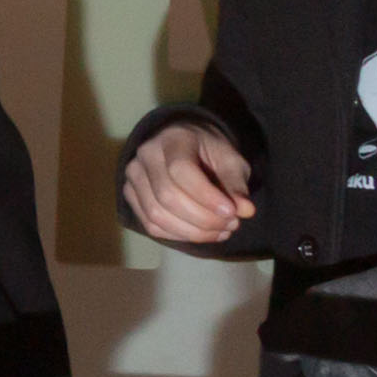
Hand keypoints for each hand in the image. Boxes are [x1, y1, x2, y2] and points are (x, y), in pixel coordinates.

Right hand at [126, 117, 256, 248]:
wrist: (187, 147)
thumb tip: (246, 211)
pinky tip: (202, 234)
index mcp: (172, 139)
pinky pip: (151, 225)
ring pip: (156, 214)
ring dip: (193, 232)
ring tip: (221, 231)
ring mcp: (133, 176)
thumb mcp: (230, 160)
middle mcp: (145, 155)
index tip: (232, 212)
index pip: (180, 170)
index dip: (206, 196)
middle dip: (203, 219)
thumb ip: (236, 184)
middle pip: (167, 196)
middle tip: (232, 224)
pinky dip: (179, 236)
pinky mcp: (131, 195)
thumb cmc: (210, 153)